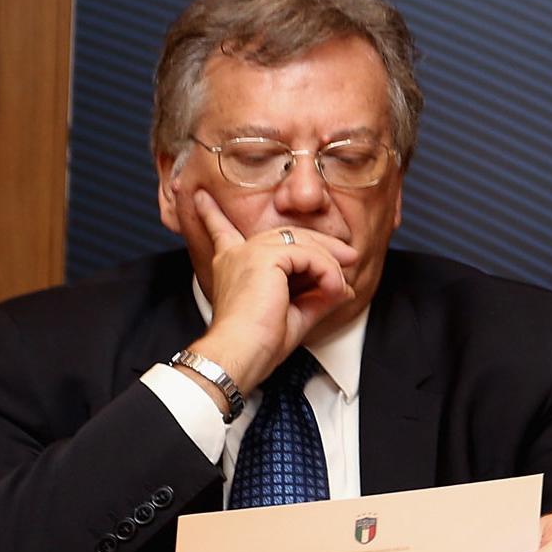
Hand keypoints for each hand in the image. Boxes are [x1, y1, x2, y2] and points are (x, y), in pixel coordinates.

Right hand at [187, 192, 359, 386]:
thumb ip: (318, 296)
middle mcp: (237, 253)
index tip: (201, 196)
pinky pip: (310, 256)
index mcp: (233, 263)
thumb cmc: (259, 343)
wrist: (241, 355)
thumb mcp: (294, 315)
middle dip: (324, 246)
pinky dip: (328, 272)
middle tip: (350, 256)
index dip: (211, 213)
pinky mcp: (265, 258)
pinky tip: (333, 289)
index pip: (222, 230)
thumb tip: (345, 287)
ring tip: (341, 285)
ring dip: (330, 264)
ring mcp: (250, 252)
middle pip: (290, 235)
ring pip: (304, 243)